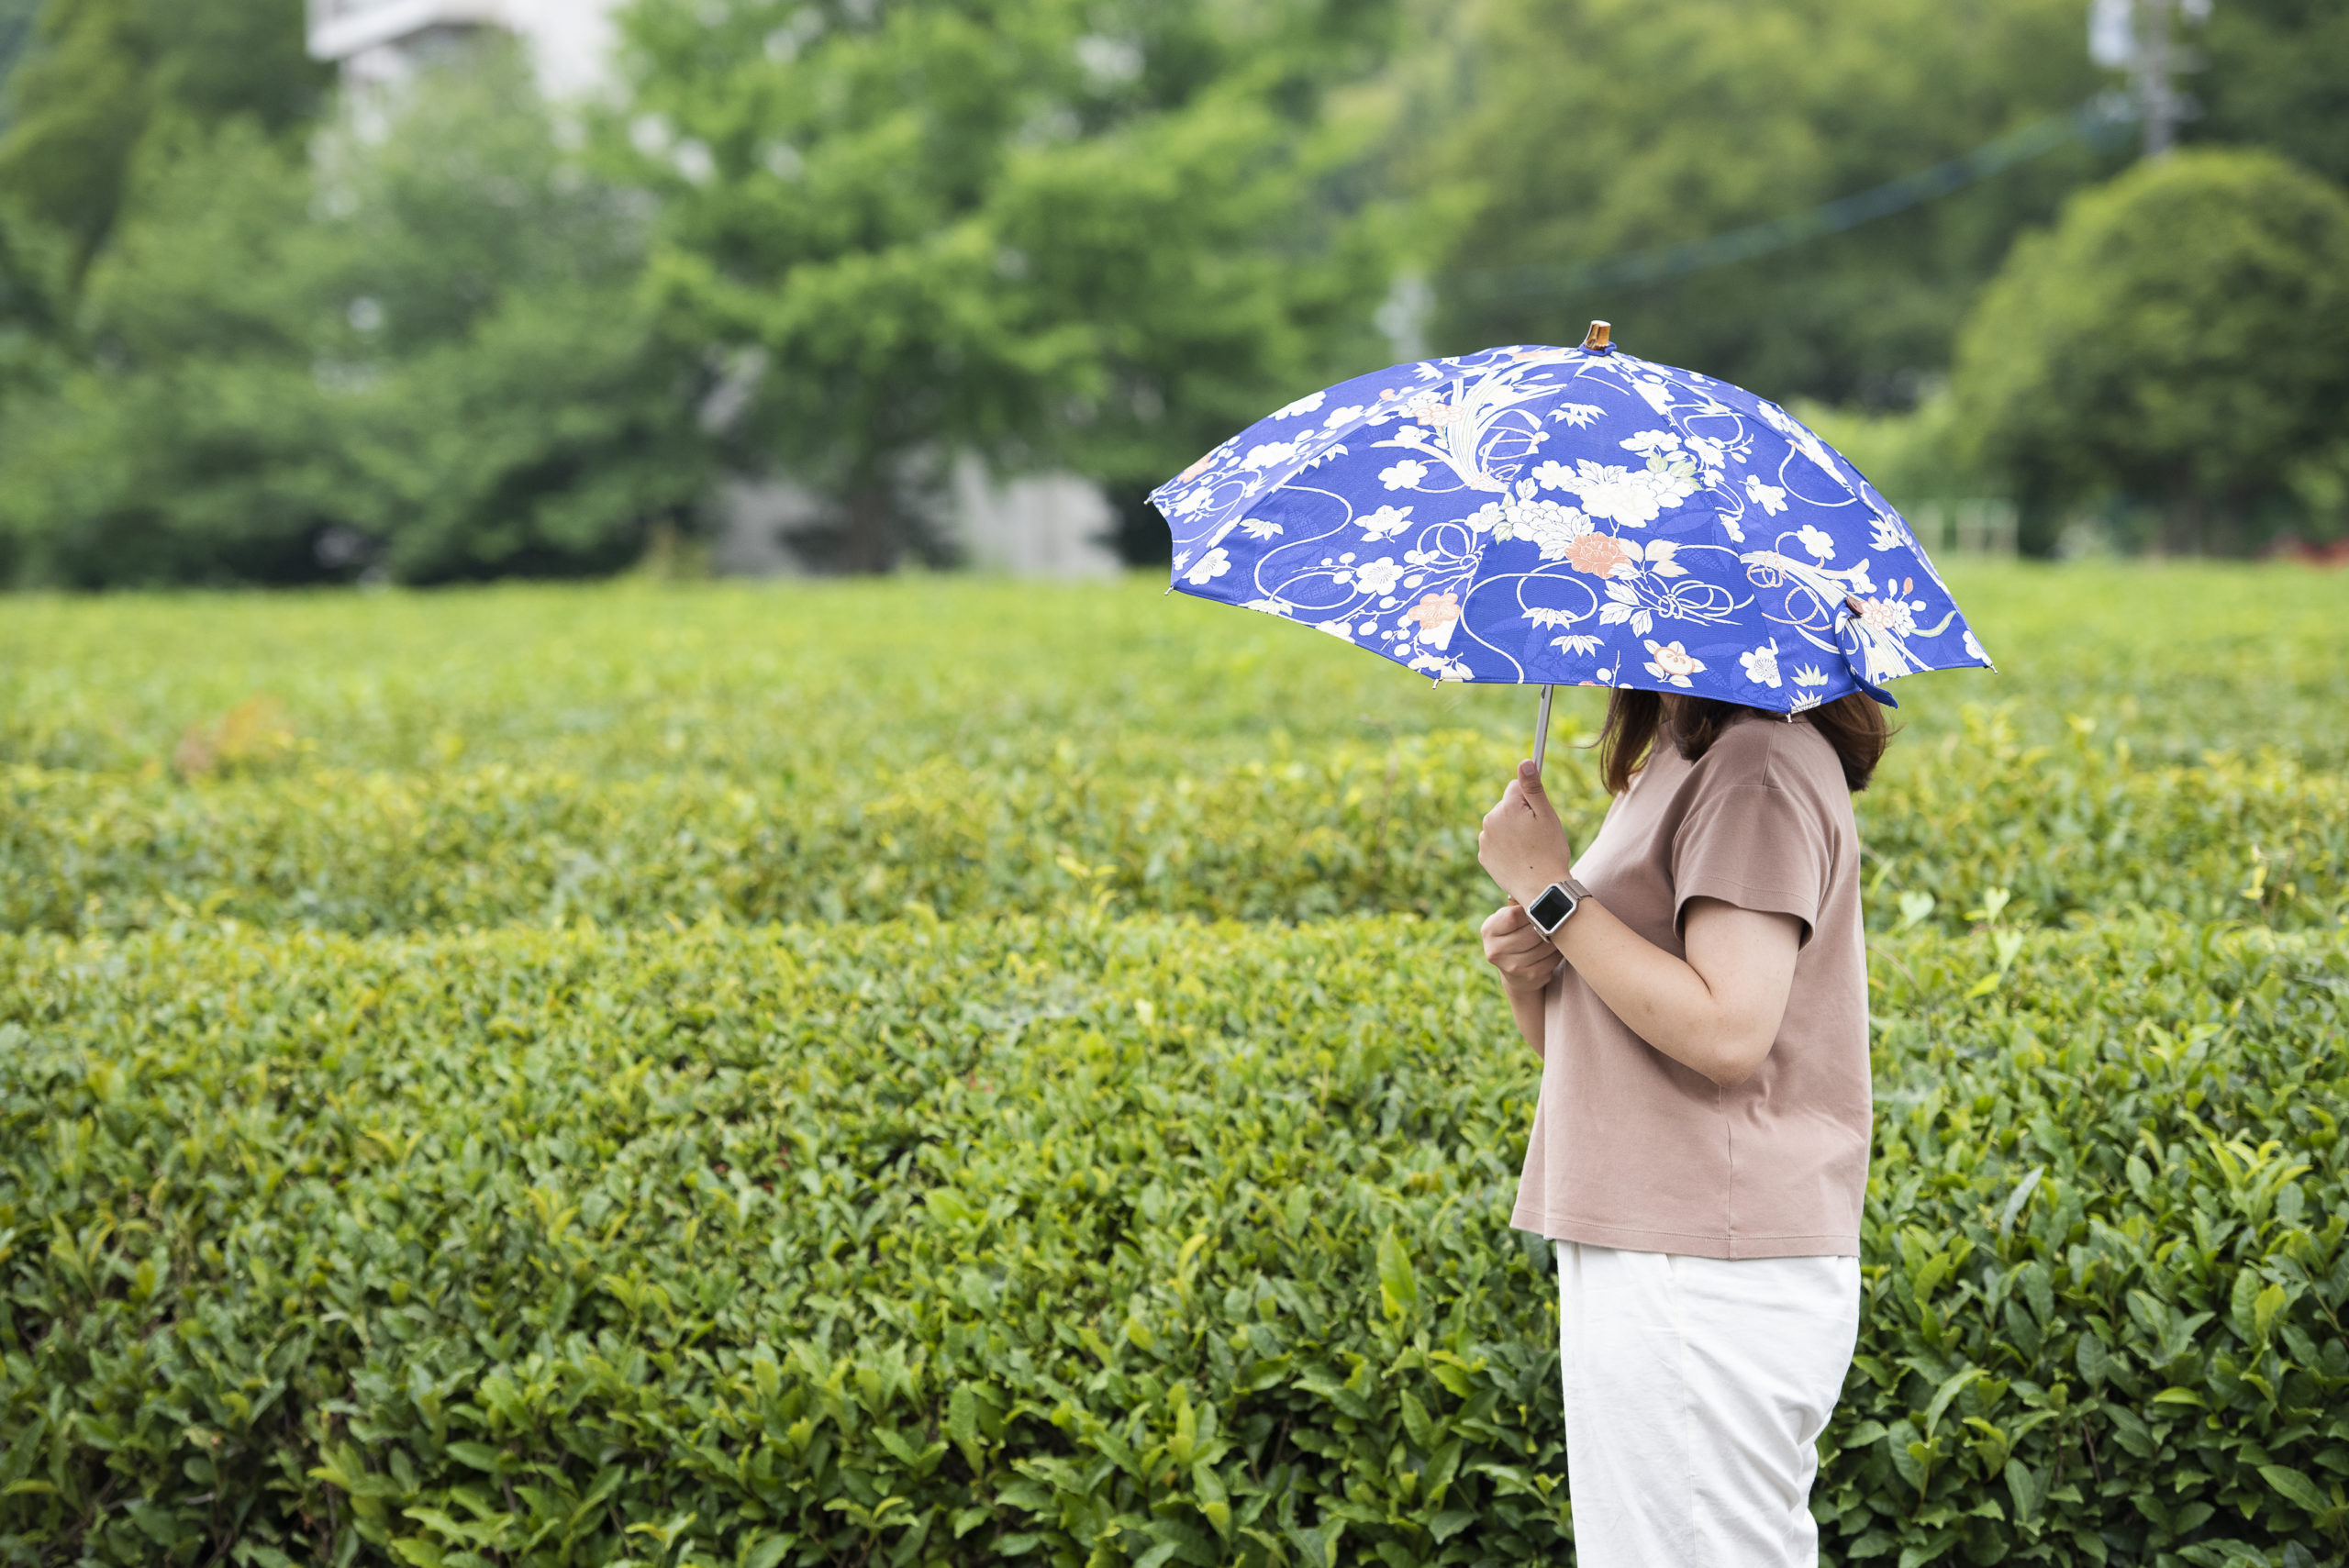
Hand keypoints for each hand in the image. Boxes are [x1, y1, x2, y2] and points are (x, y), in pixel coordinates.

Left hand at [1476, 758, 1576, 906]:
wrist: (1540, 889)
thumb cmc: (1549, 851)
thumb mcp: (1546, 816)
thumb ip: (1533, 788)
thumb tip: (1524, 762)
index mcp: (1506, 806)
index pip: (1516, 787)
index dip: (1531, 799)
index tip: (1539, 814)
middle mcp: (1490, 819)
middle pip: (1507, 806)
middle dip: (1521, 815)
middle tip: (1537, 835)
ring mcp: (1484, 839)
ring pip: (1501, 825)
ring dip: (1512, 831)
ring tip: (1529, 849)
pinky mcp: (1483, 856)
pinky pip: (1495, 843)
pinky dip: (1505, 847)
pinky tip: (1518, 858)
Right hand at [1480, 900, 1559, 992]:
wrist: (1513, 968)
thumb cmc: (1515, 933)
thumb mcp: (1507, 919)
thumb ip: (1518, 907)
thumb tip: (1545, 894)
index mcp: (1488, 930)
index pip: (1513, 916)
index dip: (1532, 910)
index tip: (1540, 907)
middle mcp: (1494, 950)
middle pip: (1532, 933)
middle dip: (1547, 925)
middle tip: (1555, 919)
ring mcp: (1511, 967)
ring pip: (1544, 946)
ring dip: (1556, 939)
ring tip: (1556, 933)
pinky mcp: (1529, 977)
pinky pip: (1552, 960)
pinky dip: (1557, 952)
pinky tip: (1554, 948)